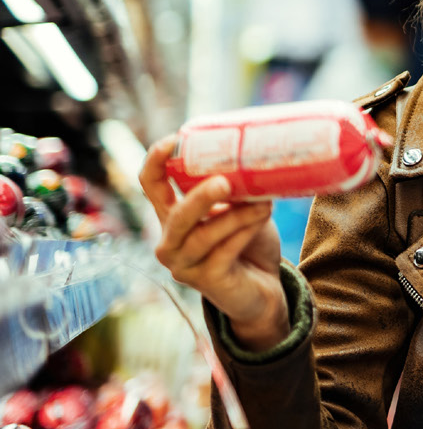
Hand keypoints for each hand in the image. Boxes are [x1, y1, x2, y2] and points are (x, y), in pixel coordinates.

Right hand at [140, 137, 288, 351]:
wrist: (264, 289)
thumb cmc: (249, 243)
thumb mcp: (241, 209)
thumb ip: (236, 189)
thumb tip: (252, 157)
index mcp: (173, 216)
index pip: (150, 184)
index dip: (155, 160)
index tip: (175, 139)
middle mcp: (170, 240)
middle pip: (176, 213)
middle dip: (199, 196)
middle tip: (225, 181)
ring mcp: (183, 264)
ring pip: (204, 233)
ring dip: (237, 215)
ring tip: (265, 202)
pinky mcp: (204, 280)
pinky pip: (224, 250)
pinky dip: (245, 231)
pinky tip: (262, 219)